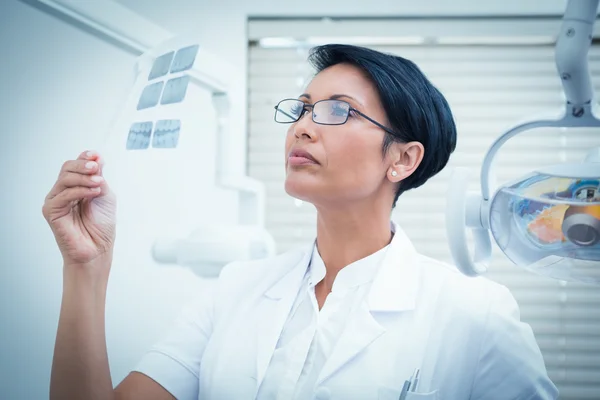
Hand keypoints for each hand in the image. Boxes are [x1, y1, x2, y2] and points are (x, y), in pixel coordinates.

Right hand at [42, 150, 116, 268]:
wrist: (98, 249)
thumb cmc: (101, 226)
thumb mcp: (105, 195)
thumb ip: (98, 177)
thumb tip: (96, 157)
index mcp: (77, 186)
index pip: (76, 165)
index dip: (85, 157)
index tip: (96, 155)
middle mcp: (64, 191)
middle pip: (68, 168)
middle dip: (83, 165)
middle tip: (96, 167)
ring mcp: (56, 201)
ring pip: (65, 178)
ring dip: (83, 178)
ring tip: (98, 183)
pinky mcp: (51, 211)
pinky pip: (62, 194)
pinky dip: (79, 191)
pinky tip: (93, 192)